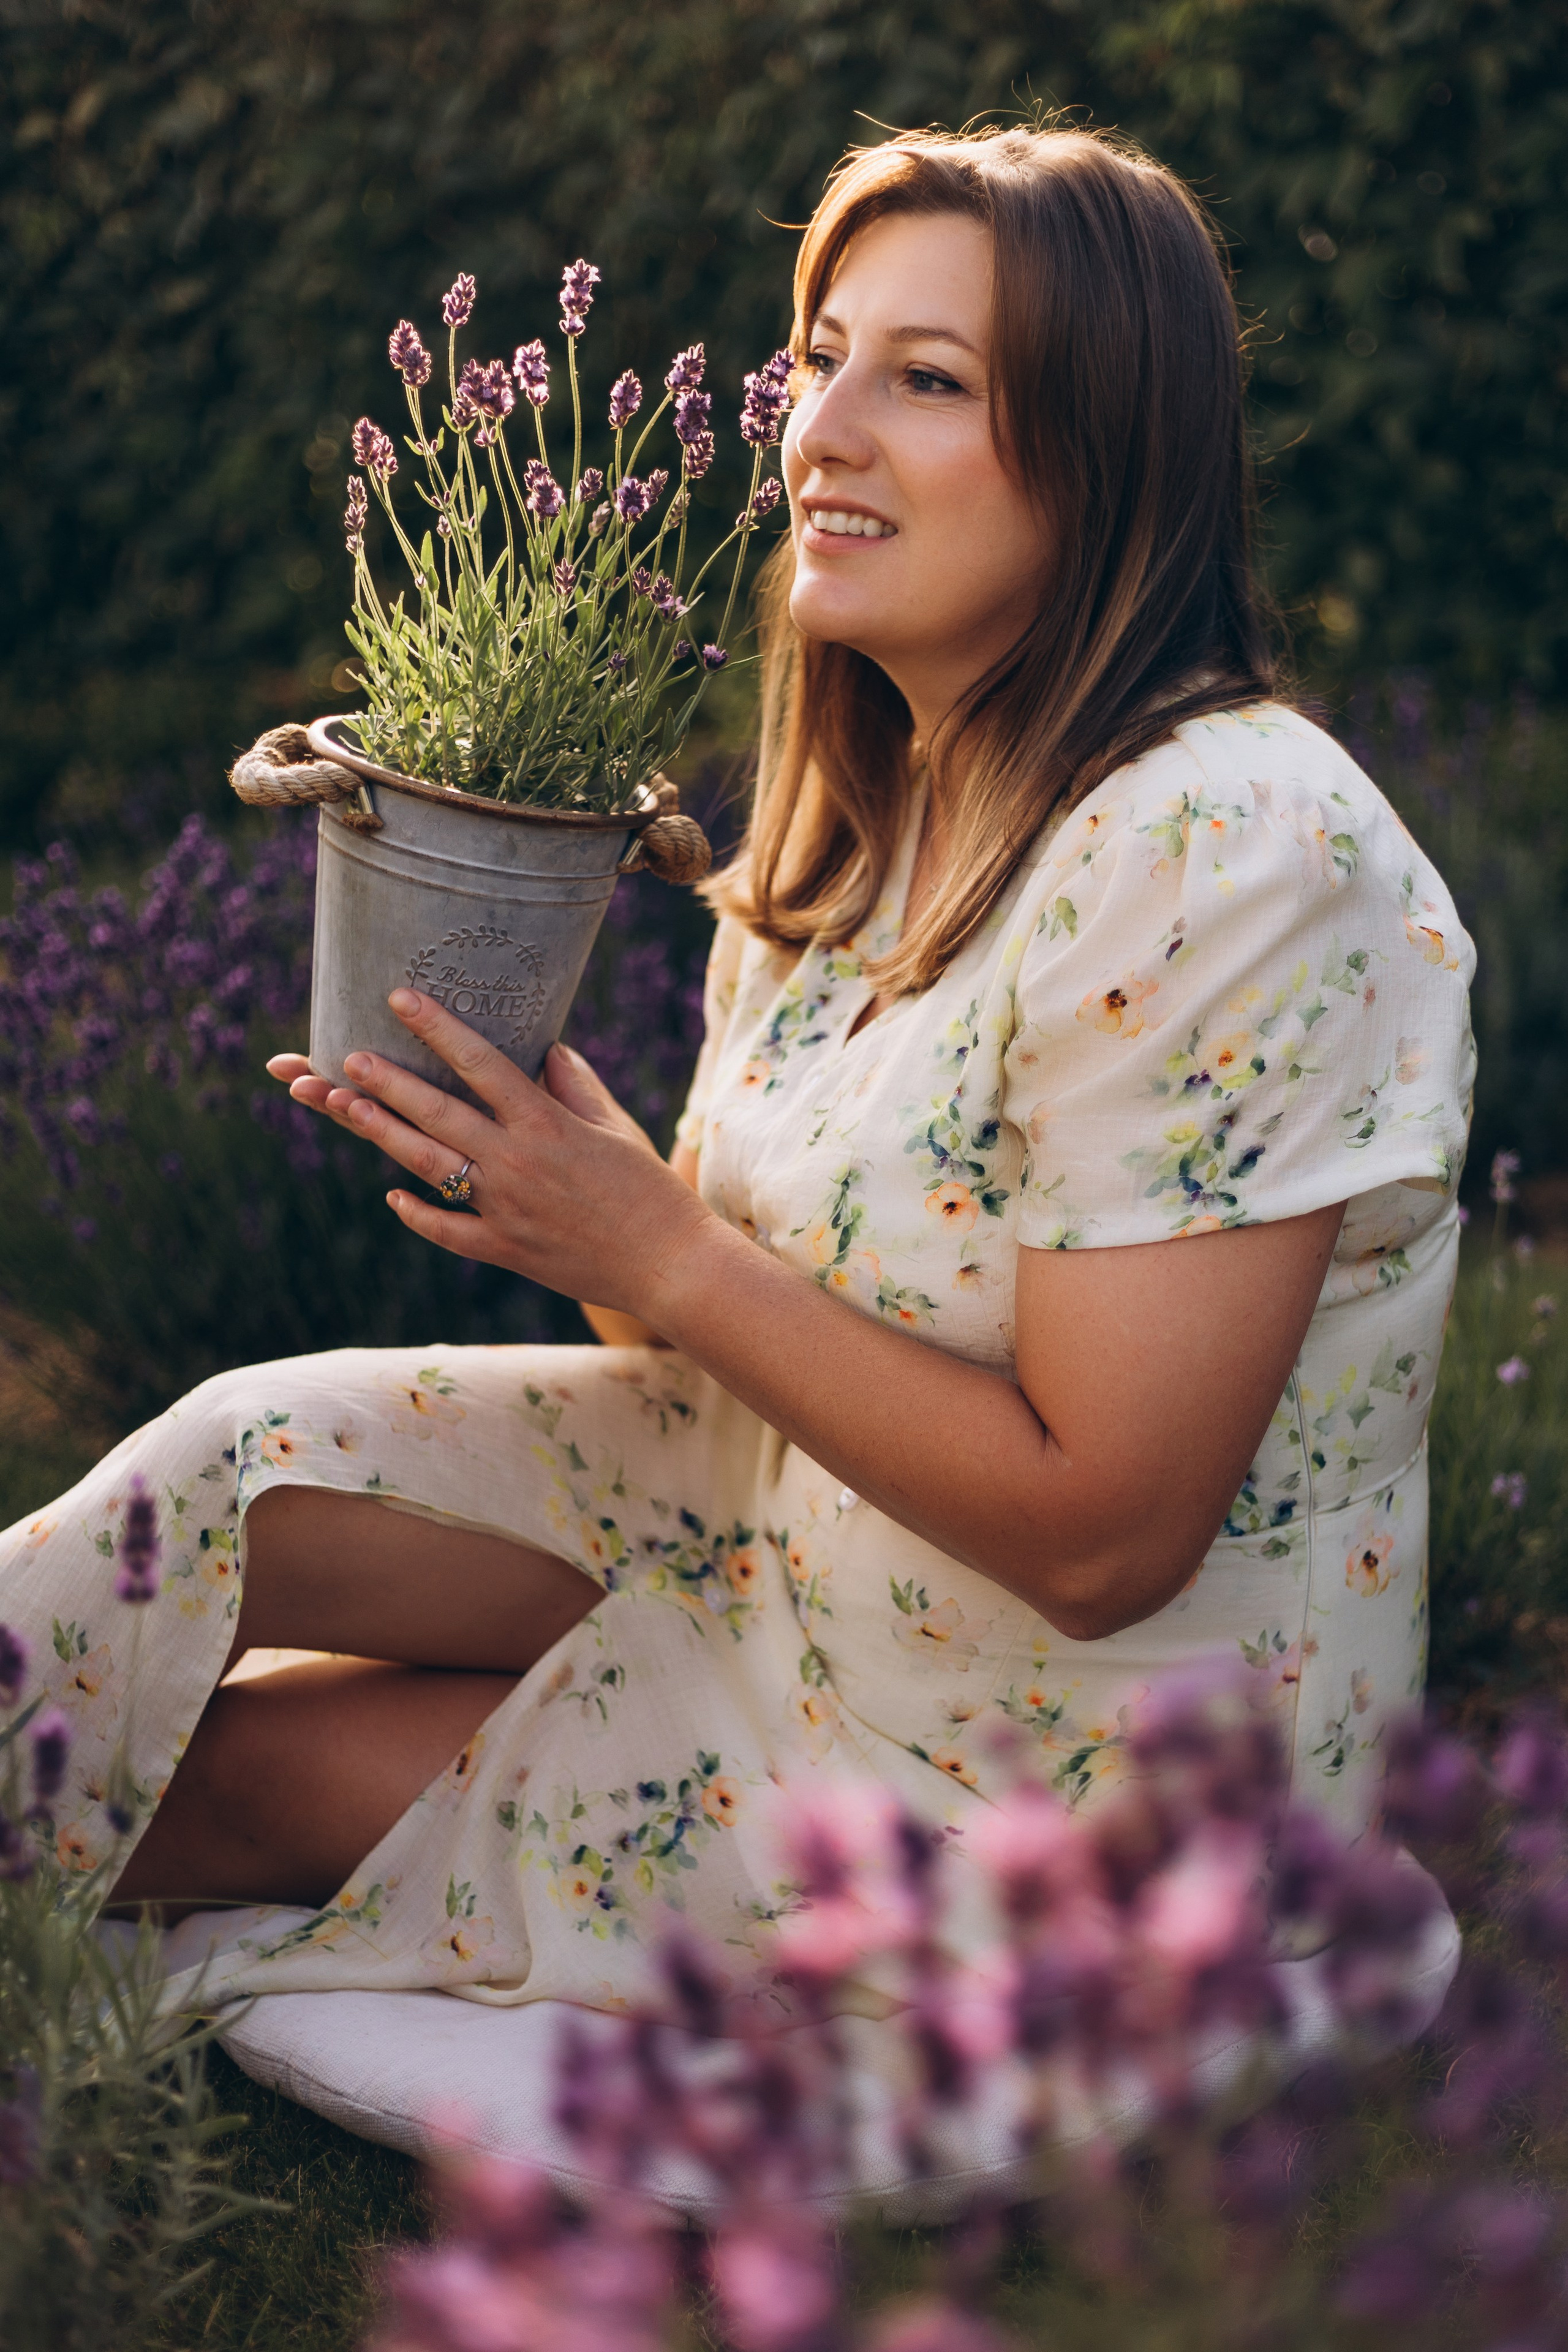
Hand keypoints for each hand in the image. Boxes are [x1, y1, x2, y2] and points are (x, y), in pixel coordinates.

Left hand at [264, 994, 711, 1316]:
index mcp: (546, 1124)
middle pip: (440, 1113)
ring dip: (385, 1134)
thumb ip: (573, 1083)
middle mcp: (518, 1163)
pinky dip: (418, 1214)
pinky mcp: (505, 1251)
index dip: (438, 1027)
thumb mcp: (613, 1124)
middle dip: (390, 1081)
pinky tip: (393, 1196)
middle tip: (350, 1056)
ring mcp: (507, 1210)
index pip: (482, 1063)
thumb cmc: (647, 1187)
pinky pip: (449, 1232)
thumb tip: (544, 1047)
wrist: (668, 1263)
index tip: (402, 999)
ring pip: (431, 1165)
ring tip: (347, 1106)